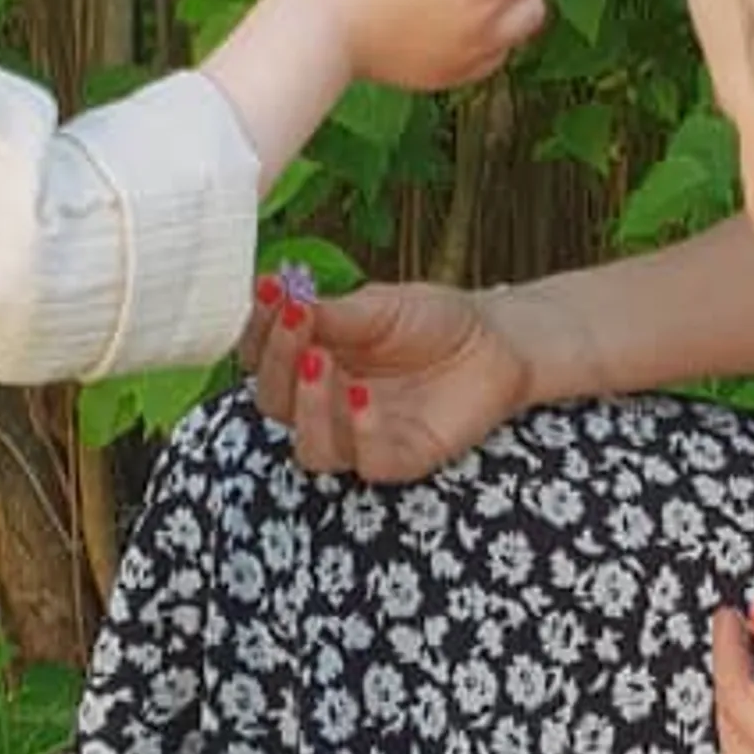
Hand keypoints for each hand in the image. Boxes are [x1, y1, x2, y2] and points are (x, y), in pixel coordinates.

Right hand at [242, 269, 535, 481]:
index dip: (256, 331)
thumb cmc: (434, 321)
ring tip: (320, 360)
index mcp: (310, 361)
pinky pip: (367, 462)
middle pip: (273, 403)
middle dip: (276, 361)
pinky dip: (360, 434)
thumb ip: (331, 312)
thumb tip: (279, 297)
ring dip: (307, 406)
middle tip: (296, 320)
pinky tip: (363, 398)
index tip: (271, 292)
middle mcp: (327, 404)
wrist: (498, 340)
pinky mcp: (403, 458)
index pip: (259, 359)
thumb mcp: (379, 305)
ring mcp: (361, 437)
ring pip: (310, 447)